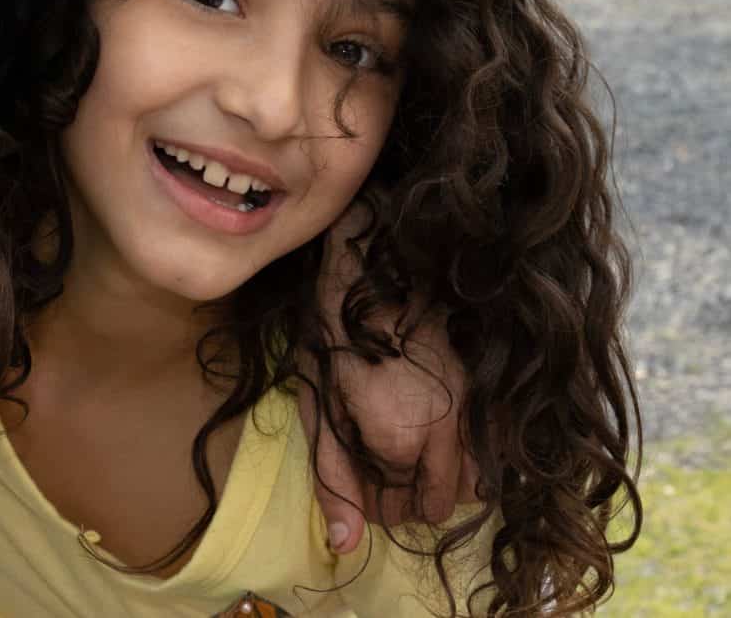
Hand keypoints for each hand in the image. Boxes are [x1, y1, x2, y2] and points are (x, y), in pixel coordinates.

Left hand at [298, 205, 478, 553]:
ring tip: (410, 447)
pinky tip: (442, 427)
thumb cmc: (334, 334)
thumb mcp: (318, 408)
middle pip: (442, 503)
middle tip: (383, 468)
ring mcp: (476, 408)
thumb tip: (345, 547)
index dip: (378, 506)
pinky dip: (473, 449)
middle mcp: (448, 432)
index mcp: (398, 442)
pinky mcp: (492, 387)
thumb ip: (334, 481)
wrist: (375, 265)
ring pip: (476, 479)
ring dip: (445, 475)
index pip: (400, 512)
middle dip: (411, 495)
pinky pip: (494, 444)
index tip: (364, 485)